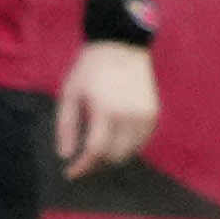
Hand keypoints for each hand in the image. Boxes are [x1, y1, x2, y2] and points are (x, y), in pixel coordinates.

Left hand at [57, 40, 158, 176]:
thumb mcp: (70, 93)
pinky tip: (115, 139)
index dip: (82, 167)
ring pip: (130, 152)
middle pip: (114, 156)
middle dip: (97, 163)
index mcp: (106, 110)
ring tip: (99, 150)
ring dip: (113, 156)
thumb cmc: (90, 68)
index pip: (96, 151)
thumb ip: (66, 126)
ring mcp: (145, 115)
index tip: (71, 173)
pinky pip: (142, 141)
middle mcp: (129, 116)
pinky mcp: (154, 113)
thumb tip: (65, 155)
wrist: (122, 45)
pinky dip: (128, 146)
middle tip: (84, 160)